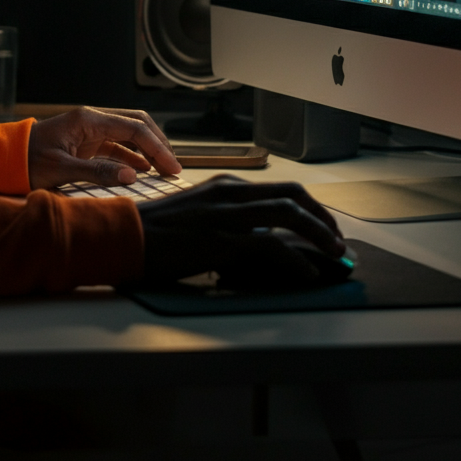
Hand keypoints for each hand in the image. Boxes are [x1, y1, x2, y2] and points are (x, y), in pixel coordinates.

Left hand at [26, 106, 180, 189]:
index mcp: (88, 120)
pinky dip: (132, 157)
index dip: (156, 147)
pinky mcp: (86, 143)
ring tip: (164, 171)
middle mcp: (92, 121)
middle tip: (174, 168)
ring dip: (148, 150)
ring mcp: (90, 131)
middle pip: (136, 124)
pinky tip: (143, 170)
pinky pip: (117, 146)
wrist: (4, 158)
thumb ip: (96, 171)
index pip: (133, 128)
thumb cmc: (27, 160)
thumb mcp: (61, 168)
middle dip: (158, 144)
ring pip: (129, 135)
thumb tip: (132, 175)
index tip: (172, 167)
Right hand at [136, 174, 344, 284]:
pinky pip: (272, 247)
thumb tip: (256, 241)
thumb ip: (226, 219)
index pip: (281, 188)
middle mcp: (230, 192)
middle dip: (323, 217)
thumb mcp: (196, 214)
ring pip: (290, 214)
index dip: (310, 207)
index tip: (324, 226)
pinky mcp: (222, 238)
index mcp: (224, 185)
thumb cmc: (154, 231)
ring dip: (320, 235)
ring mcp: (227, 214)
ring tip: (335, 254)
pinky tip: (307, 274)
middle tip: (337, 240)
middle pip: (293, 195)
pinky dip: (296, 261)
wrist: (124, 236)